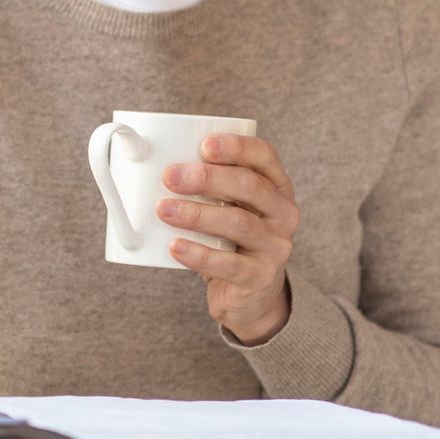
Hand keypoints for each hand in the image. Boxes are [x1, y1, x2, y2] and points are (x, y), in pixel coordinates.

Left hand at [158, 133, 296, 345]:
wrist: (250, 294)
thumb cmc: (231, 238)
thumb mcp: (229, 207)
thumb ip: (208, 186)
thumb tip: (155, 165)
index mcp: (277, 186)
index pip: (264, 156)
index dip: (237, 147)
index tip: (204, 145)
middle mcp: (283, 213)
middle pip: (249, 186)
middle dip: (207, 178)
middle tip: (170, 177)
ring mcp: (276, 246)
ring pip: (239, 223)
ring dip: (197, 214)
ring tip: (163, 210)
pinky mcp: (261, 276)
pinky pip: (230, 264)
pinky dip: (199, 254)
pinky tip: (175, 247)